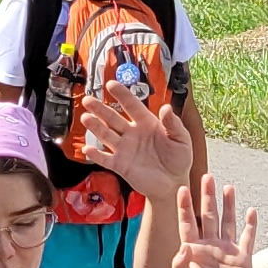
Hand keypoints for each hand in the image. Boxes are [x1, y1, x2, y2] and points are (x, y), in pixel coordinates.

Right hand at [77, 85, 192, 202]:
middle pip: (113, 118)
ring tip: (86, 118)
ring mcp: (125, 149)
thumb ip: (173, 124)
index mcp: (147, 123)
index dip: (122, 94)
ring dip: (96, 127)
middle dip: (100, 109)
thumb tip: (166, 108)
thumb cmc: (179, 159)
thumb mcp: (181, 139)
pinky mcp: (121, 165)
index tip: (111, 84)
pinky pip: (106, 159)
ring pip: (106, 135)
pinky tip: (88, 148)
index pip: (132, 105)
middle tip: (88, 100)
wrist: (174, 183)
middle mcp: (132, 134)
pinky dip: (96, 155)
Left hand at [169, 174, 258, 267]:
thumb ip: (179, 266)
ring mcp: (227, 250)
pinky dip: (251, 224)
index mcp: (192, 251)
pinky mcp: (243, 257)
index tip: (181, 189)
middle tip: (207, 176)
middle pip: (207, 216)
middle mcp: (209, 247)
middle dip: (207, 197)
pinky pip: (248, 237)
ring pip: (227, 221)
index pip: (187, 223)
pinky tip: (251, 210)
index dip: (184, 207)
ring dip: (228, 205)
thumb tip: (183, 247)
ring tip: (228, 186)